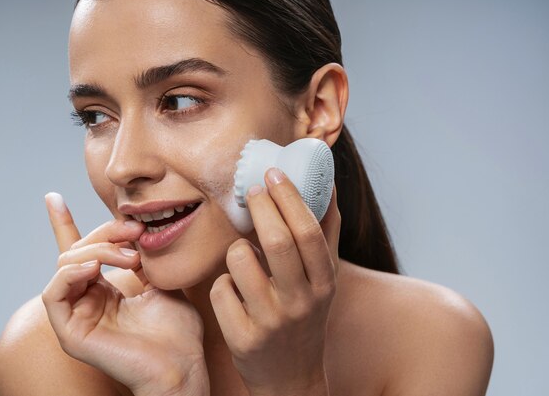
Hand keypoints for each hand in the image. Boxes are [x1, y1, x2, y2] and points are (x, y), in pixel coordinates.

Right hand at [41, 193, 209, 395]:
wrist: (182, 364)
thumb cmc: (177, 331)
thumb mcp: (160, 281)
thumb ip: (141, 258)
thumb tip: (132, 229)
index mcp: (105, 290)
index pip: (80, 254)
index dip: (65, 225)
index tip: (54, 197)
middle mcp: (87, 301)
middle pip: (78, 251)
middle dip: (106, 232)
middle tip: (135, 230)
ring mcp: (77, 316)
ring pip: (67, 265)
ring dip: (97, 250)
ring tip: (128, 256)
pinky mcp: (70, 332)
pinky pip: (53, 293)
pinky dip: (71, 272)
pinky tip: (94, 266)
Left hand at [210, 169, 340, 395]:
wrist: (291, 377)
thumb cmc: (306, 315)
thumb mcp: (324, 279)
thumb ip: (326, 232)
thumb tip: (327, 181)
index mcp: (324, 284)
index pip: (308, 232)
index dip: (289, 197)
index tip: (274, 172)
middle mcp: (301, 303)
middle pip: (276, 241)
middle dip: (260, 206)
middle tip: (251, 189)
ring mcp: (270, 322)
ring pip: (239, 260)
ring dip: (238, 249)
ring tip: (246, 256)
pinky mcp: (241, 338)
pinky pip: (220, 288)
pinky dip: (225, 283)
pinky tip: (236, 294)